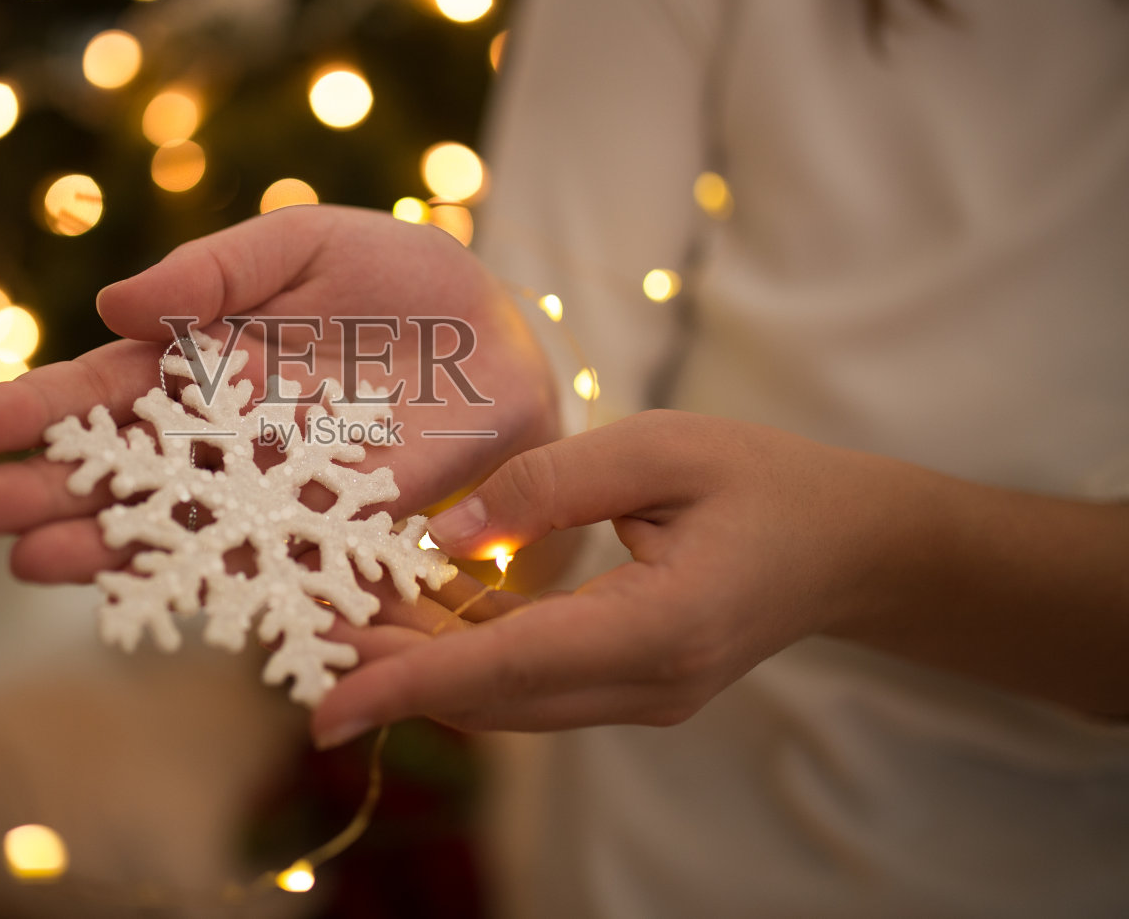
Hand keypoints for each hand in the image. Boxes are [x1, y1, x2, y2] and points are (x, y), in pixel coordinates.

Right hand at [0, 205, 559, 582]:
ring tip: (31, 562)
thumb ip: (216, 273)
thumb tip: (116, 301)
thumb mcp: (303, 245)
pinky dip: (210, 582)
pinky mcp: (331, 530)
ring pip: (174, 525)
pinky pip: (263, 563)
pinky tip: (150, 596)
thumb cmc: (400, 279)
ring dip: (104, 546)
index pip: (105, 391)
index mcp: (203, 362)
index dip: (39, 411)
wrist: (501, 335)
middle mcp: (223, 436)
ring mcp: (271, 489)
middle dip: (43, 490)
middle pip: (121, 469)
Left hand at [310, 410, 943, 745]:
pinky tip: (419, 615)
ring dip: (423, 668)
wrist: (853, 546)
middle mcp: (644, 686)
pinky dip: (467, 660)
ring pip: (504, 702)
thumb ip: (551, 483)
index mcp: (659, 630)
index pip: (507, 668)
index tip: (323, 709)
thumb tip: (443, 531)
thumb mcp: (662, 448)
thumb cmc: (765, 481)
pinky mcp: (632, 689)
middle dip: (391, 674)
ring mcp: (640, 699)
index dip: (407, 686)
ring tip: (346, 616)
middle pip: (491, 699)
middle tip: (304, 635)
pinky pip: (531, 688)